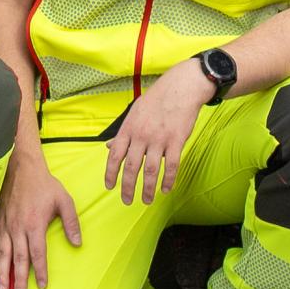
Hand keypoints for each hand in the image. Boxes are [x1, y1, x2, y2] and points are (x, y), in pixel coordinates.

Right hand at [0, 152, 81, 288]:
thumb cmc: (44, 185)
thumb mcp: (64, 200)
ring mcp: (5, 225)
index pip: (37, 254)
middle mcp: (18, 228)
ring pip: (2, 253)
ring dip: (1, 272)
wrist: (22, 168)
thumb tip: (77, 243)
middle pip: (18, 258)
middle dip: (18, 279)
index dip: (39, 271)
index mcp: (35, 224)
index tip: (41, 285)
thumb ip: (71, 223)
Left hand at [105, 63, 215, 204]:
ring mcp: (159, 139)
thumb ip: (122, 133)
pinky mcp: (176, 141)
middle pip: (131, 167)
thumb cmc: (156, 100)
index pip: (115, 155)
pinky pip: (171, 166)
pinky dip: (168, 180)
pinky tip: (165, 189)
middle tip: (126, 200)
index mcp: (129, 129)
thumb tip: (109, 148)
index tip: (110, 186)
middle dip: (127, 187)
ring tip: (146, 200)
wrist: (180, 88)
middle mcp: (142, 135)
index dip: (110, 173)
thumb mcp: (134, 113)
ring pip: (151, 170)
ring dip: (147, 189)